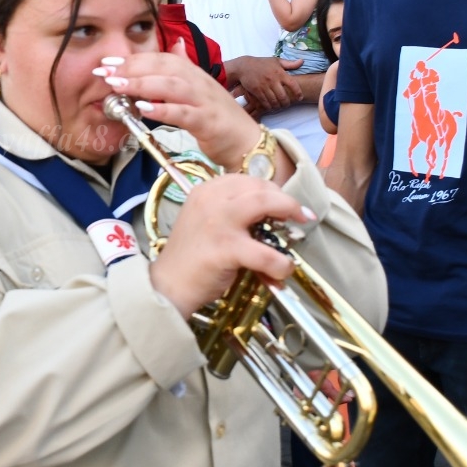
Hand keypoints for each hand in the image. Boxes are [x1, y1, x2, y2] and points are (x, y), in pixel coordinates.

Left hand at [102, 44, 283, 173]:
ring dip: (143, 84)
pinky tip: (144, 109)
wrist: (247, 142)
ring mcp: (205, 100)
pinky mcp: (208, 121)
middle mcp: (199, 82)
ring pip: (172, 86)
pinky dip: (163, 109)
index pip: (160, 59)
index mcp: (193, 73)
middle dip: (132, 68)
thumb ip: (185, 68)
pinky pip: (183, 113)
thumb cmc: (218, 118)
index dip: (133, 59)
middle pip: (163, 67)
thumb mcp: (200, 89)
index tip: (107, 63)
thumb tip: (175, 45)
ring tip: (118, 86)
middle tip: (104, 72)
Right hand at [149, 173, 314, 315]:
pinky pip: (264, 252)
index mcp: (206, 191)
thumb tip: (271, 219)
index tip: (284, 203)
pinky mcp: (225, 248)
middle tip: (299, 215)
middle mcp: (211, 200)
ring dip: (288, 212)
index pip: (246, 180)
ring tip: (298, 230)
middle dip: (285, 199)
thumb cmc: (190, 259)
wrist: (167, 286)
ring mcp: (218, 222)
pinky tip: (282, 270)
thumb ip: (233, 215)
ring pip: (264, 203)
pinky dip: (280, 262)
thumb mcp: (207, 224)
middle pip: (259, 186)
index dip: (271, 190)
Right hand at [224, 55, 304, 113]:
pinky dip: (269, 107)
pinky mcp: (256, 91)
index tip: (300, 97)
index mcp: (280, 73)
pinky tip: (271, 106)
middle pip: (283, 96)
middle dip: (287, 103)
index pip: (293, 84)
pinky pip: (265, 102)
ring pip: (274, 101)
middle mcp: (273, 80)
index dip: (298, 93)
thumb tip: (302, 62)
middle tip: (287, 104)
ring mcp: (264, 86)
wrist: (244, 66)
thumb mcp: (276, 61)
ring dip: (278, 106)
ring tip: (279, 106)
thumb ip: (290, 63)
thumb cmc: (262, 63)